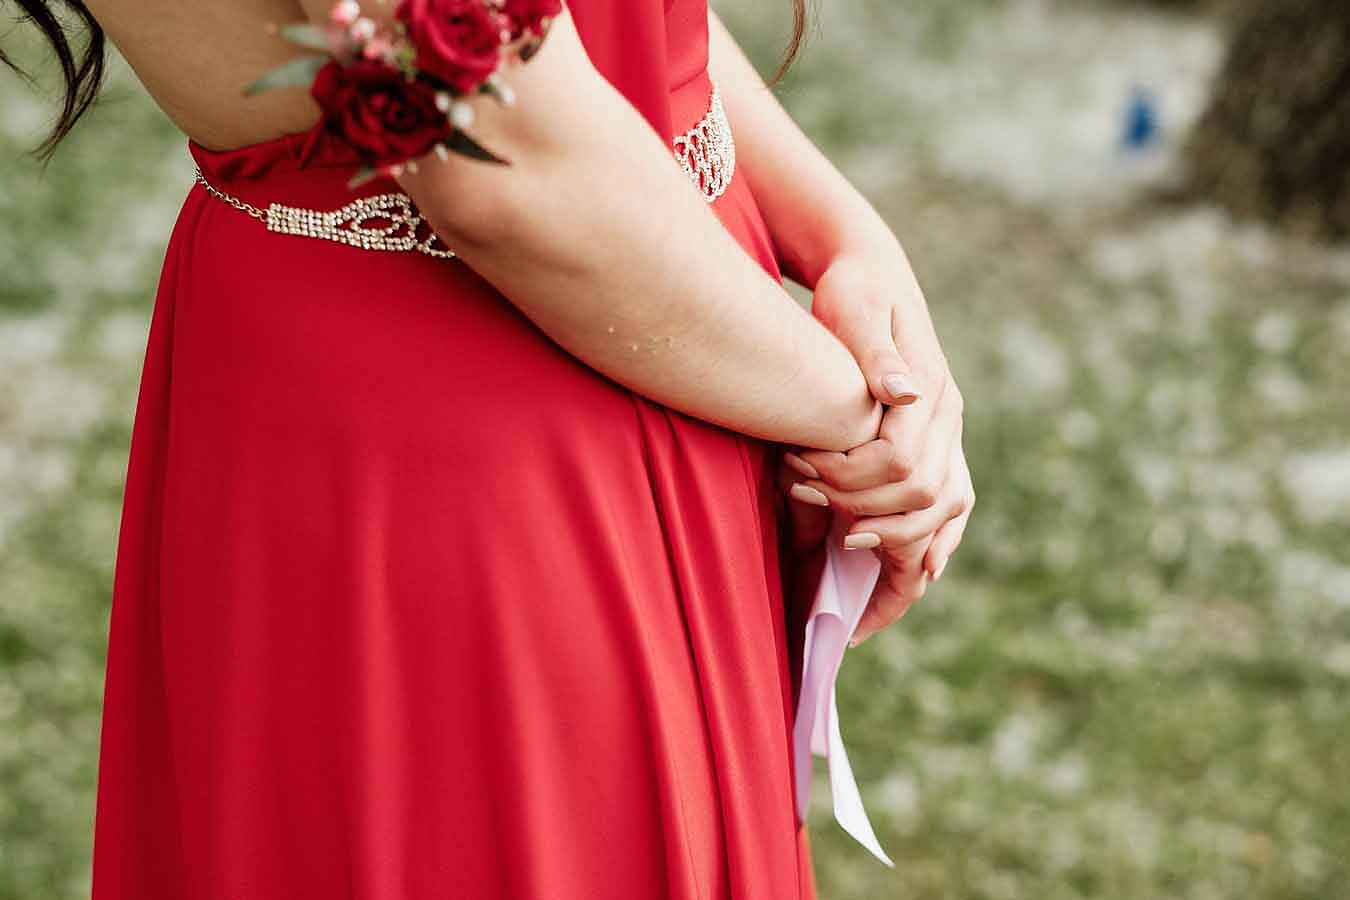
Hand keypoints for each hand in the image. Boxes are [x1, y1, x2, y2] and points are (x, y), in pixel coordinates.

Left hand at [782, 251, 974, 644]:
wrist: (868, 267)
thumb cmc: (853, 288)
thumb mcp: (857, 308)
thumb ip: (876, 353)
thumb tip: (901, 393)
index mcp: (932, 394)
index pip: (911, 474)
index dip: (874, 506)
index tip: (835, 529)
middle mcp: (948, 419)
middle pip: (932, 505)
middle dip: (882, 538)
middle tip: (828, 547)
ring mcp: (946, 430)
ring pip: (946, 515)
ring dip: (902, 550)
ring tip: (855, 577)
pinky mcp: (934, 438)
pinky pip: (944, 506)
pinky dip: (921, 543)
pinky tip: (892, 571)